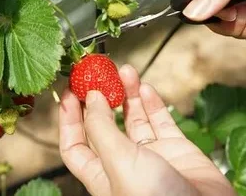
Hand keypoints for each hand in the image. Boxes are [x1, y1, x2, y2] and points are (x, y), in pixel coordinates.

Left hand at [58, 64, 234, 195]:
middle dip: (101, 99)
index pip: (74, 145)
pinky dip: (152, 103)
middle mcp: (123, 164)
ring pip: (134, 119)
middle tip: (97, 73)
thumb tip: (91, 99)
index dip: (69, 119)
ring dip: (128, 94)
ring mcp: (151, 156)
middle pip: (105, 126)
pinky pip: (160, 121)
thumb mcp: (119, 163)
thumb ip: (102, 129)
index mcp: (102, 175)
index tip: (70, 92)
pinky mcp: (176, 149)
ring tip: (125, 71)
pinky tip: (145, 88)